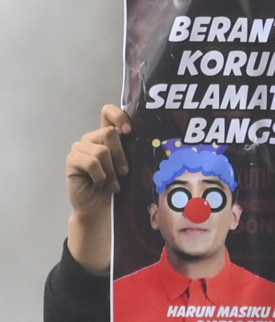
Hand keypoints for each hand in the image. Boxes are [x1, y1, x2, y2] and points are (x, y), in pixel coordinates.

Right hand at [66, 105, 130, 271]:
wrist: (102, 209)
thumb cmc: (119, 187)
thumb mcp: (131, 166)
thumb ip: (134, 150)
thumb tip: (153, 140)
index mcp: (108, 135)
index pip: (108, 112)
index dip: (119, 116)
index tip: (129, 131)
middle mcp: (93, 138)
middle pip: (110, 133)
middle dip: (121, 156)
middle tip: (123, 173)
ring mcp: (80, 148)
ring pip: (102, 151)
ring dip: (111, 171)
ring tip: (112, 183)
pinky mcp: (72, 160)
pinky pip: (92, 162)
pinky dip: (100, 176)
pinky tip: (100, 184)